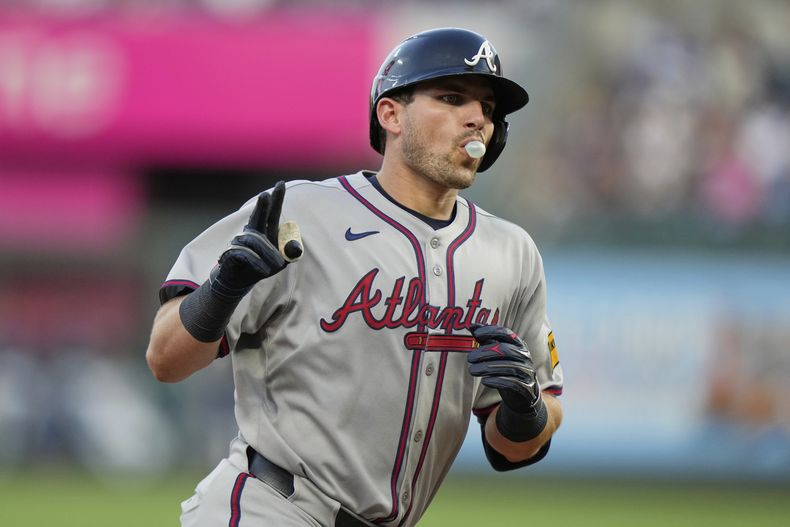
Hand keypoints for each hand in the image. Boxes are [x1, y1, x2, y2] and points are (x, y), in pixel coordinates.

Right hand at [210, 181, 288, 298]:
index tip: (281, 183)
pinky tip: (264, 270)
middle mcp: (253, 231)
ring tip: (276, 267)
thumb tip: (296, 247)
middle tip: (265, 194)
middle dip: (262, 206)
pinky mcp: (232, 252)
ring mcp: (241, 240)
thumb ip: (290, 253)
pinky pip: (247, 255)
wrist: (240, 280)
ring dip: (269, 255)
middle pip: (258, 216)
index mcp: (266, 230)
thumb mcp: (281, 261)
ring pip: (256, 242)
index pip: (273, 213)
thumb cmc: (262, 266)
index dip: (277, 199)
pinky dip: (258, 264)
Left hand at [467, 324, 541, 414]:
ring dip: (487, 367)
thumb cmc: (506, 370)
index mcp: (518, 345)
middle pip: (505, 350)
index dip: (491, 331)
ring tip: (472, 370)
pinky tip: (485, 381)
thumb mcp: (497, 354)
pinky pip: (514, 383)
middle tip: (469, 358)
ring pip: (509, 366)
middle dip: (485, 352)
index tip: (476, 333)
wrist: (522, 395)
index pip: (506, 333)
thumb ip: (486, 340)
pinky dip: (498, 381)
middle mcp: (525, 356)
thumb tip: (471, 326)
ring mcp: (528, 371)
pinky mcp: (527, 387)